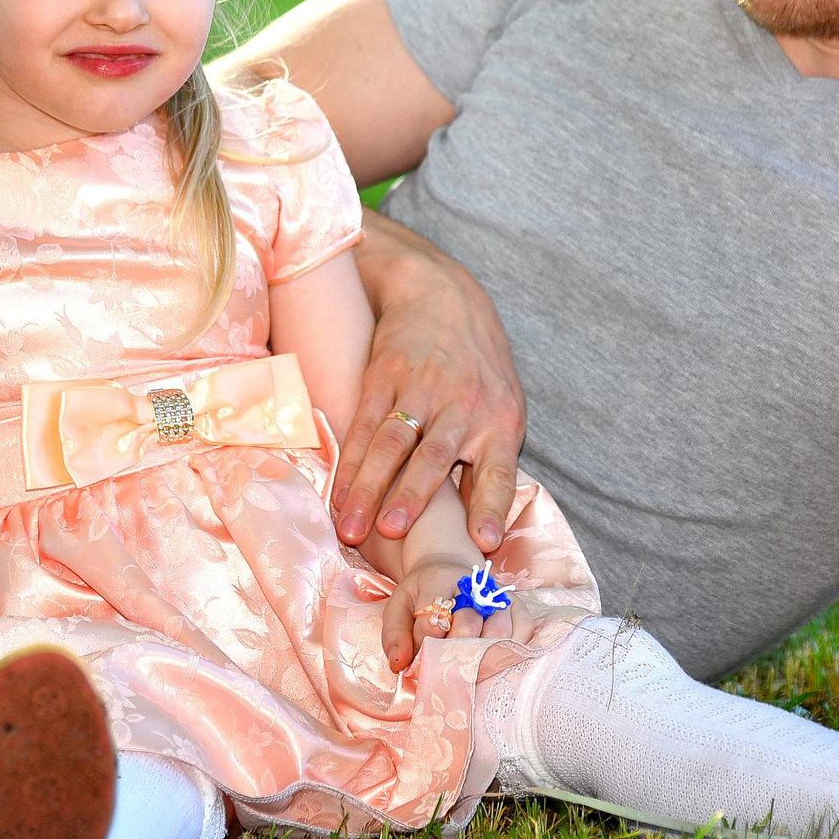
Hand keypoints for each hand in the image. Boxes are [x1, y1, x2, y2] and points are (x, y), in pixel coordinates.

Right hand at [335, 219, 526, 554]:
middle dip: (412, 496)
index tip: (484, 542)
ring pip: (391, 444)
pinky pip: (364, 424)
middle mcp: (464, 407)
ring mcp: (422, 390)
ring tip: (350, 527)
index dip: (492, 507)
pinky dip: (350, 462)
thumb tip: (478, 534)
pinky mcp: (385, 376)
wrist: (443, 296)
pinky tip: (338, 493)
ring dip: (368, 487)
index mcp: (501, 422)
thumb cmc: (478, 368)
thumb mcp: (501, 409)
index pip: (500, 472)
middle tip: (391, 532)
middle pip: (435, 457)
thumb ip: (488, 463)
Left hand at [378, 558, 576, 671]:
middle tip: (443, 671)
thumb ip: (394, 635)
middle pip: (468, 627)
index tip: (420, 657)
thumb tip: (400, 665)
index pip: (433, 619)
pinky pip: (522, 633)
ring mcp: (499, 596)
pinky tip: (491, 661)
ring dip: (481, 659)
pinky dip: (508, 652)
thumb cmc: (423, 594)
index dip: (425, 645)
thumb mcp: (398, 606)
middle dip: (453, 655)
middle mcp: (474, 585)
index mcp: (439, 579)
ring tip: (466, 672)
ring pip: (498, 634)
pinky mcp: (518, 606)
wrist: (451, 571)